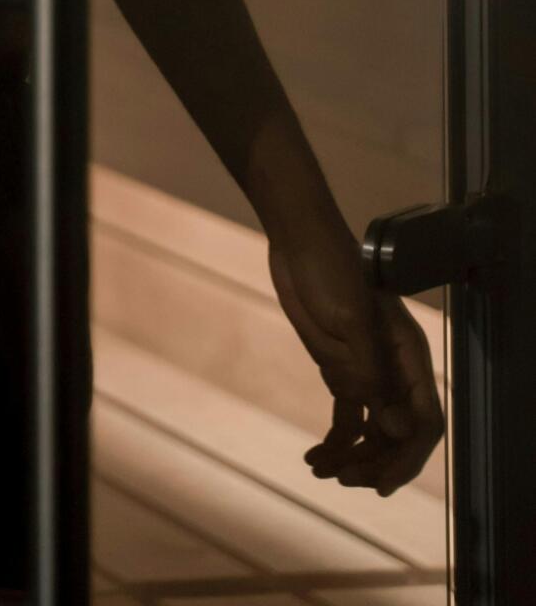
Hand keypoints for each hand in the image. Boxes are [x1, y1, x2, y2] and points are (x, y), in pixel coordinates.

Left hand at [267, 219, 443, 494]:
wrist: (297, 239)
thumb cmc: (330, 268)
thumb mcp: (351, 319)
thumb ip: (371, 372)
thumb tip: (393, 428)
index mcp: (408, 357)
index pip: (424, 422)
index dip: (408, 456)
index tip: (380, 482)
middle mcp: (393, 370)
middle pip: (397, 434)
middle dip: (375, 463)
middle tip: (343, 480)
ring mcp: (367, 371)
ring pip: (370, 432)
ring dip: (352, 457)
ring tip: (322, 472)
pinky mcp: (339, 367)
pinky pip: (345, 416)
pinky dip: (333, 441)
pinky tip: (313, 459)